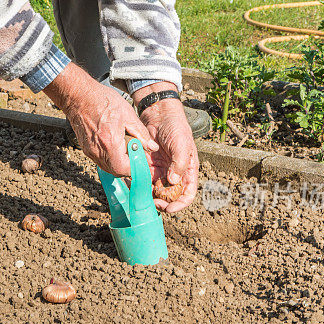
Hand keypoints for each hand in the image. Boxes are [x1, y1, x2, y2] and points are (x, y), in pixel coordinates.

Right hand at [43, 63, 157, 176]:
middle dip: (129, 166)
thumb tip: (152, 147)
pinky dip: (111, 157)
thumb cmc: (101, 101)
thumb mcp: (128, 114)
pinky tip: (115, 144)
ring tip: (126, 148)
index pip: (124, 168)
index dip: (136, 167)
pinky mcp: (86, 149)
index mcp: (109, 143)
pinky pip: (101, 160)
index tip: (143, 161)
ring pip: (108, 167)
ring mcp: (90, 151)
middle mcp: (98, 151)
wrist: (78, 96)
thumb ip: (141, 133)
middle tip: (137, 154)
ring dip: (120, 162)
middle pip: (116, 171)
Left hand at [133, 84, 198, 212]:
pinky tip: (135, 185)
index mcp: (188, 170)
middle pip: (171, 196)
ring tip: (144, 195)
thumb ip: (179, 162)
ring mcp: (161, 170)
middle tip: (154, 203)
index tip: (170, 209)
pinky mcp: (149, 166)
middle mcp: (175, 173)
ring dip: (150, 195)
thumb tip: (173, 180)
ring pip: (156, 190)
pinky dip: (140, 184)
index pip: (188, 193)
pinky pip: (144, 179)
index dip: (180, 204)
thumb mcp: (181, 143)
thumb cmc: (176, 127)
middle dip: (163, 203)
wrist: (159, 114)